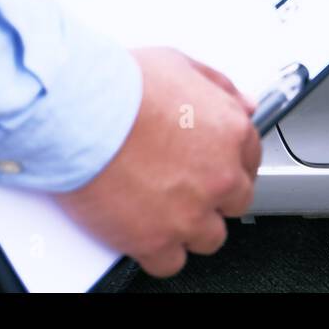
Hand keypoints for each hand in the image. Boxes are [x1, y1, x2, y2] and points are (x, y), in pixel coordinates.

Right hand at [55, 47, 260, 277]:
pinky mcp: (155, 239)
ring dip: (190, 226)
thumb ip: (219, 87)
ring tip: (162, 210)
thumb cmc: (120, 86)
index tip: (213, 166)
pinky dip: (157, 253)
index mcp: (231, 132)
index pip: (249, 160)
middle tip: (184, 186)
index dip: (229, 163)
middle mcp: (220, 175)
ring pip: (209, 237)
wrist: (78, 113)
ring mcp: (191, 212)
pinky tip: (143, 234)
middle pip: (235, 201)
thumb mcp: (180, 64)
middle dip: (214, 195)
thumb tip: (244, 103)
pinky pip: (170, 263)